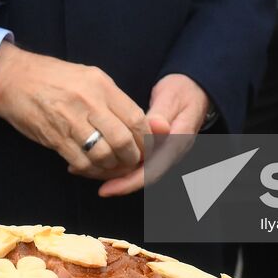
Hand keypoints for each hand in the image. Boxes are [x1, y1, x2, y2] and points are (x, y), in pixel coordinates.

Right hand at [0, 44, 148, 181]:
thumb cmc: (53, 77)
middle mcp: (89, 102)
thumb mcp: (88, 77)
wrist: (13, 78)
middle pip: (124, 141)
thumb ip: (112, 98)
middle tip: (131, 162)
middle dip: (132, 158)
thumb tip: (136, 124)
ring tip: (110, 167)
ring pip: (104, 155)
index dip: (146, 139)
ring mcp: (71, 120)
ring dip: (112, 168)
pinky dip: (90, 171)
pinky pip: (81, 162)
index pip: (136, 118)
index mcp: (101, 85)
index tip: (146, 148)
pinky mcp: (54, 137)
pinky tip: (89, 168)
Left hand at [99, 74, 209, 197]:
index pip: (152, 171)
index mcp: (176, 143)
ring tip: (83, 168)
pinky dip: (118, 161)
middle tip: (88, 178)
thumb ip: (163, 113)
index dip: (128, 182)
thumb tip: (156, 127)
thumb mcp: (173, 98)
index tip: (105, 188)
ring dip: (113, 172)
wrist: (194, 88)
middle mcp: (170, 153)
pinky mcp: (155, 147)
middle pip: (141, 176)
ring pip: (137, 170)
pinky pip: (136, 160)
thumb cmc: (182, 91)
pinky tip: (98, 156)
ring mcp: (163, 151)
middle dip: (115, 181)